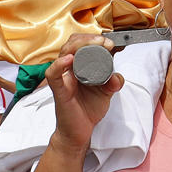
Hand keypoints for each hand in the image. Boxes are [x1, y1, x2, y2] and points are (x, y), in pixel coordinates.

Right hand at [46, 33, 119, 152]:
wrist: (79, 132)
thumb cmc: (88, 110)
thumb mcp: (105, 93)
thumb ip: (113, 83)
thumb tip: (117, 77)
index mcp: (79, 67)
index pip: (81, 44)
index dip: (94, 39)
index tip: (110, 42)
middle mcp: (69, 69)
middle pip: (72, 44)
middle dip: (89, 39)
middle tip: (105, 42)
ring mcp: (62, 78)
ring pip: (64, 53)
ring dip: (79, 45)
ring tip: (95, 44)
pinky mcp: (58, 90)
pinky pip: (53, 74)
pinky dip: (59, 65)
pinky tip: (70, 59)